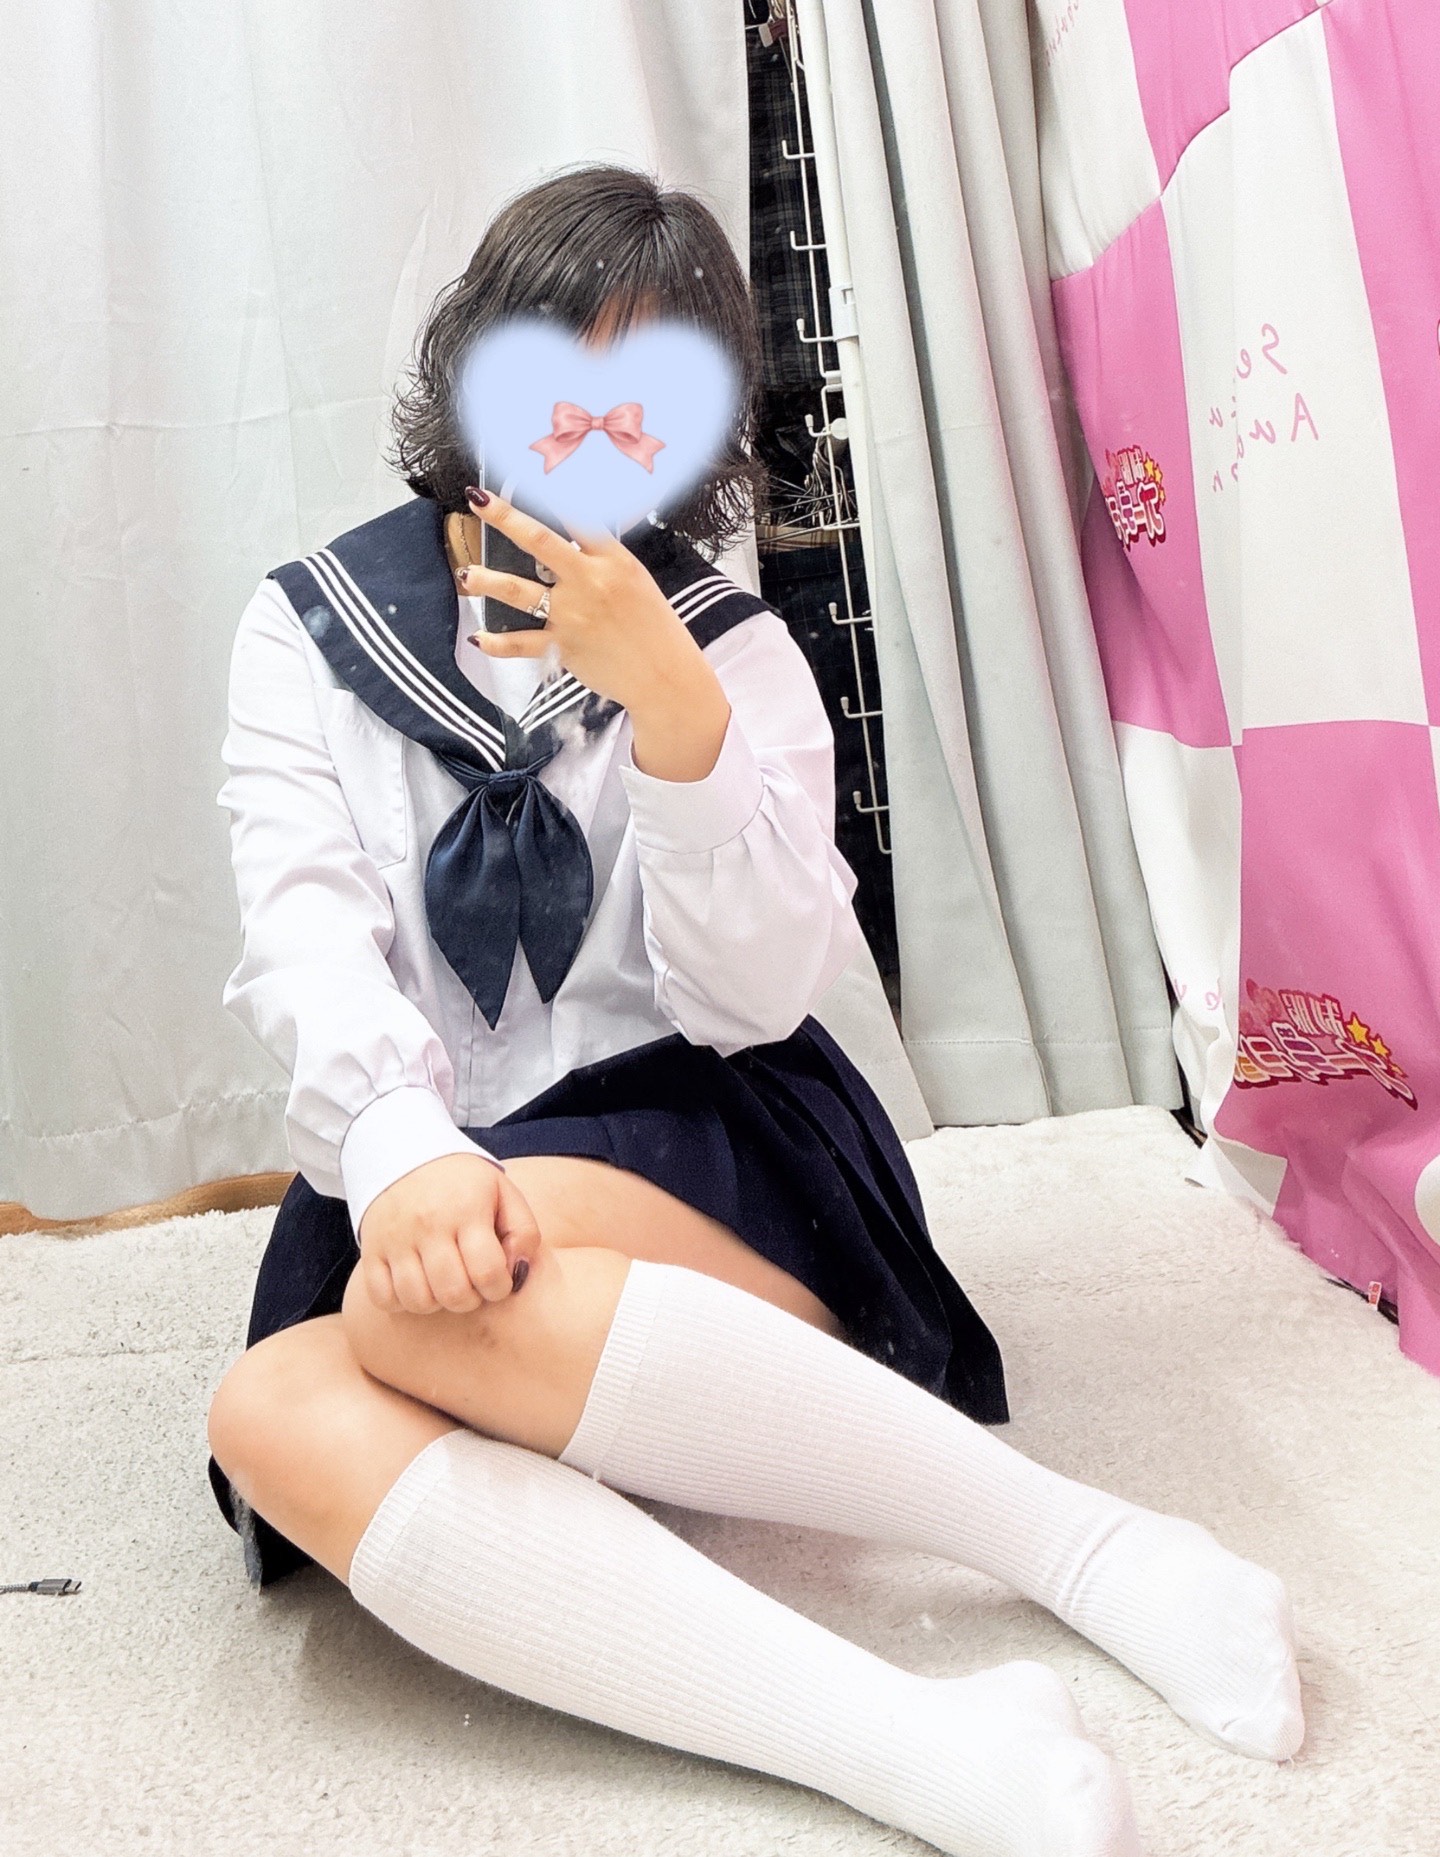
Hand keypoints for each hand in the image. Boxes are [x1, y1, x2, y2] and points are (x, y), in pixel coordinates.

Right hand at [356, 1152, 540, 1314]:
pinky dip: (401, 1302)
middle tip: (472, 1285)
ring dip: (438, 1303)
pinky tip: (417, 1285)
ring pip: (418, 1300)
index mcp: (466, 1209)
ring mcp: (395, 1239)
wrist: (405, 1155)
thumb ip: (524, 1233)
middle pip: (453, 1293)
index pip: (487, 1272)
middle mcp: (428, 1224)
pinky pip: (382, 1298)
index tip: (497, 1280)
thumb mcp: (504, 1193)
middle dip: (471, 1299)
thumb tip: (518, 1274)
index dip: (499, 1287)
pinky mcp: (371, 1250)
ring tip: (445, 1284)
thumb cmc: (463, 1183)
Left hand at [456, 489, 731, 782]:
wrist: (665, 677)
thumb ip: (602, 558)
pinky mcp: (563, 647)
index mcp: (613, 560)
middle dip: (505, 517)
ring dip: (487, 581)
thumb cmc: (654, 627)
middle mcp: (589, 582)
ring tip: (463, 575)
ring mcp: (573, 615)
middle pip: (540, 541)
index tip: (526, 471)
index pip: (578, 516)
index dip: (551, 492)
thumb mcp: (635, 580)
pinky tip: (478, 639)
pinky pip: (521, 644)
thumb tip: (574, 537)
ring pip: (520, 592)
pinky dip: (497, 643)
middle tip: (477, 499)